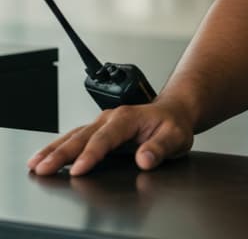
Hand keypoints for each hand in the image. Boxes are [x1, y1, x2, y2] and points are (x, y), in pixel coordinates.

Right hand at [27, 98, 194, 176]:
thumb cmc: (173, 125)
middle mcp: (111, 117)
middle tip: (43, 168)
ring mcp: (102, 123)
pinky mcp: (97, 130)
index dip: (91, 154)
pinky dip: (58, 147)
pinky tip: (45, 158)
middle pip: (82, 136)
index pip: (106, 138)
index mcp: (129, 117)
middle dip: (61, 153)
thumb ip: (160, 148)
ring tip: (36, 164)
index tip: (78, 169)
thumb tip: (145, 159)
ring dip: (54, 150)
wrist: (173, 112)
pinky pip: (75, 137)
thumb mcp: (176, 137)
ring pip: (74, 135)